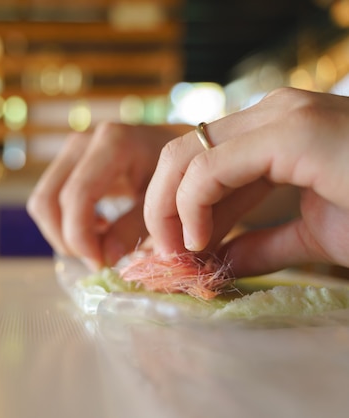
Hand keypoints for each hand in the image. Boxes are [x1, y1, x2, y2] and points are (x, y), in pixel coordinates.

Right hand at [27, 122, 188, 268]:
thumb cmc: (176, 178)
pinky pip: (47, 200)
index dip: (80, 236)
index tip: (100, 263)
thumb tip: (105, 257)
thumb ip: (134, 229)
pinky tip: (98, 227)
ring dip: (62, 233)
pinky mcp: (66, 163)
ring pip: (42, 202)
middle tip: (98, 260)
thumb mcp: (163, 203)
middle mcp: (83, 141)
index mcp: (112, 143)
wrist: (181, 153)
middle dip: (67, 239)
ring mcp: (70, 150)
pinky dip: (64, 223)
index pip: (76, 196)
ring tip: (99, 244)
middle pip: (47, 200)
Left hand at [144, 87, 348, 276]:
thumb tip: (218, 260)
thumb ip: (262, 244)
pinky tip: (199, 241)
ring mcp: (280, 118)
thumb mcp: (314, 233)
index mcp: (276, 130)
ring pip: (184, 156)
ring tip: (175, 253)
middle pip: (181, 154)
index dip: (178, 209)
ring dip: (166, 209)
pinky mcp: (289, 134)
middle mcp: (272, 113)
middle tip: (164, 254)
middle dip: (160, 206)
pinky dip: (190, 207)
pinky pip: (209, 170)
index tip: (179, 252)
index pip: (200, 162)